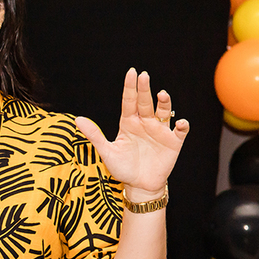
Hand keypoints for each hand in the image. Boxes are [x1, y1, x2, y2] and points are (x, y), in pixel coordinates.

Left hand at [75, 68, 189, 200]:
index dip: (130, 87)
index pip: (129, 101)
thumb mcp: (106, 152)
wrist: (139, 185)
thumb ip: (94, 135)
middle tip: (143, 76)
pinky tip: (180, 123)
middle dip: (144, 89)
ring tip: (162, 94)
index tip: (131, 72)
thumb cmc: (123, 168)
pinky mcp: (173, 142)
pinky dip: (182, 125)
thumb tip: (77, 119)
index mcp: (129, 123)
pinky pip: (180, 131)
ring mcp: (159, 131)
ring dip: (164, 103)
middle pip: (145, 103)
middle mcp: (145, 123)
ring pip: (163, 112)